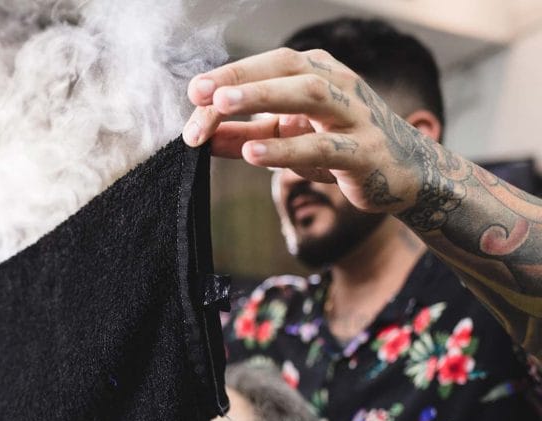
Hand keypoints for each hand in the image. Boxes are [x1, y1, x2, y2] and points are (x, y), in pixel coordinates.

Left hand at [182, 48, 448, 217]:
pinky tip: (254, 154)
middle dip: (240, 78)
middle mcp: (337, 85)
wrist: (406, 175)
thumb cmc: (342, 148)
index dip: (230, 75)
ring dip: (262, 97)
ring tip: (223, 106)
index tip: (193, 92)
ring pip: (308, 95)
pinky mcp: (363, 152)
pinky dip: (286, 149)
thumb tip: (200, 139)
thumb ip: (246, 136)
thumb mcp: (288, 139)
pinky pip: (323, 146)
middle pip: (286, 69)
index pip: (268, 66)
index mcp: (317, 73)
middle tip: (200, 92)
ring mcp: (354, 115)